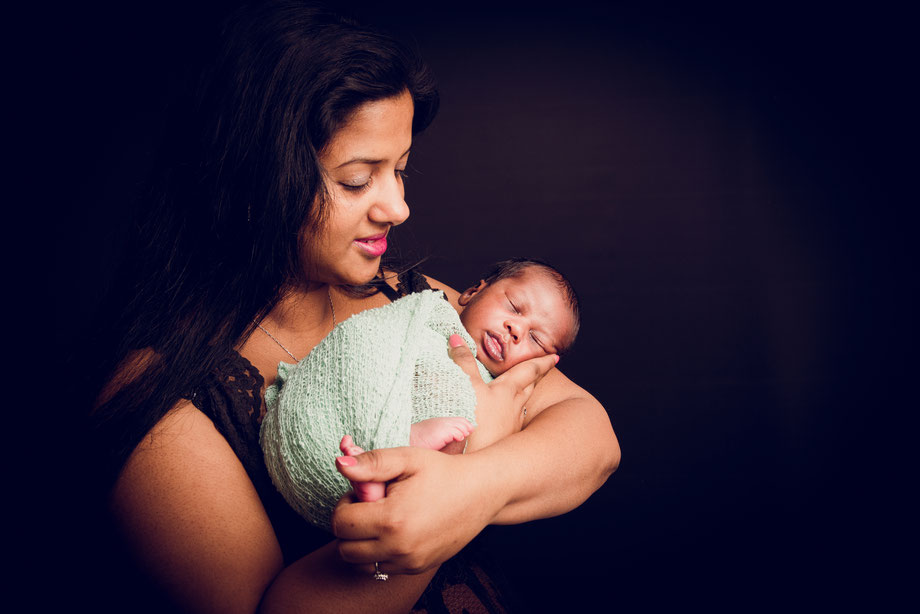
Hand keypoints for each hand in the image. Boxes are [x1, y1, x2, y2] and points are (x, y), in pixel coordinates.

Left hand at [332, 447, 491, 574]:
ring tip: (380, 520)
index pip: (341, 523)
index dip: (344, 504)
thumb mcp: (408, 458)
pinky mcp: (419, 568)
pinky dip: (380, 553)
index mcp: (392, 519)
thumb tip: (339, 464)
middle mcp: (399, 547)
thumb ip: (371, 463)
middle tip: (369, 506)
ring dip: (360, 544)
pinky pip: (383, 568)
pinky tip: (396, 530)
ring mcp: (410, 561)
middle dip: (349, 526)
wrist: (482, 492)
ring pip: (361, 564)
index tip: (362, 492)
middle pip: (345, 549)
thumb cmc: (444, 471)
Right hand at [447, 334, 557, 450]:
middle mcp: (513, 409)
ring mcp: (509, 427)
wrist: (475, 461)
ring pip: (521, 406)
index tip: (556, 356)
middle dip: (537, 376)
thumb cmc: (474, 422)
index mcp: (508, 391)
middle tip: (546, 368)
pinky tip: (502, 418)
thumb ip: (462, 362)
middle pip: (529, 388)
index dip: (542, 362)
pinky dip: (509, 414)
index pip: (529, 371)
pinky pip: (510, 422)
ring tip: (523, 390)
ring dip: (524, 395)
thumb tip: (455, 337)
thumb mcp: (467, 385)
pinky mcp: (501, 442)